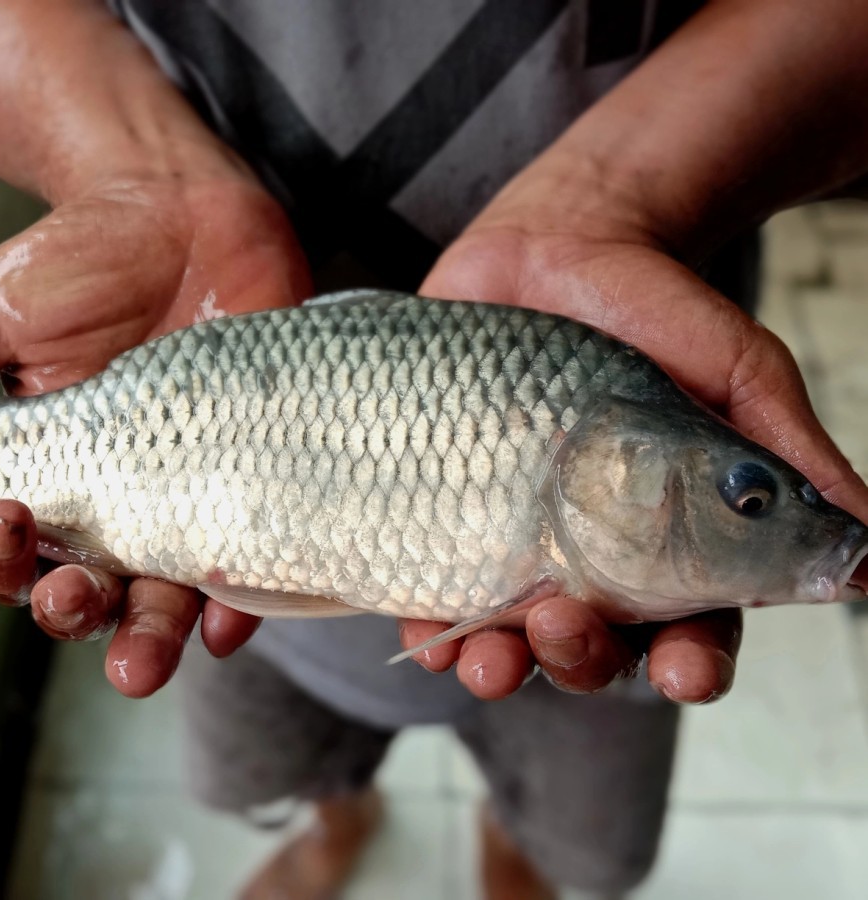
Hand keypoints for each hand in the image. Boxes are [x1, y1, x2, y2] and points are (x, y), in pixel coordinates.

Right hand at [0, 166, 310, 695]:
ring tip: (140, 663)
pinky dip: (240, 599)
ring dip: (150, 635)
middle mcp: (121, 498)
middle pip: (89, 588)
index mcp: (51, 472)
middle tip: (72, 604)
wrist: (178, 211)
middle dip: (75, 613)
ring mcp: (195, 493)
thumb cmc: (79, 260)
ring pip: (168, 591)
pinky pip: (257, 557)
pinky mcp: (260, 476)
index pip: (9, 548)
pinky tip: (224, 623)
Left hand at [398, 155, 867, 701]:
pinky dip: (431, 622)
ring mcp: (515, 533)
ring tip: (489, 665)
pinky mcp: (450, 504)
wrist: (564, 242)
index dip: (693, 660)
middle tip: (569, 633)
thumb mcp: (740, 376)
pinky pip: (436, 583)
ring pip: (510, 633)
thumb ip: (788, 458)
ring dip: (501, 664)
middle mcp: (591, 552)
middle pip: (595, 644)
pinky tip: (425, 637)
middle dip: (583, 659)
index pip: (689, 625)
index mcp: (668, 539)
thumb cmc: (662, 312)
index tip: (689, 670)